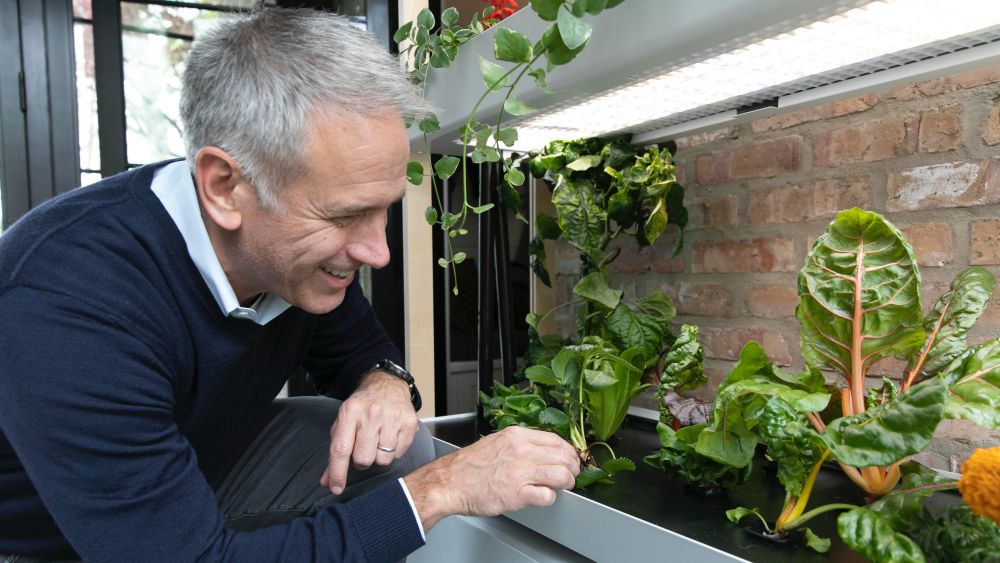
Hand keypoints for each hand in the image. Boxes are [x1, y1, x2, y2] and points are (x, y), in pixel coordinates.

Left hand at [320, 371, 417, 493]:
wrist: (387, 384)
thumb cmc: (363, 406)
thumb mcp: (344, 422)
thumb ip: (335, 452)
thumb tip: (327, 481)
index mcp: (350, 412)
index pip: (341, 449)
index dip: (337, 473)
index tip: (335, 488)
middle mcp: (372, 414)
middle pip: (363, 459)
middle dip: (361, 460)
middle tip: (363, 447)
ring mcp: (392, 418)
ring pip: (382, 460)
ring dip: (378, 456)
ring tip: (378, 440)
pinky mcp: (409, 423)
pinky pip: (398, 455)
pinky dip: (393, 451)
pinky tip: (390, 437)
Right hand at [402, 426, 579, 530]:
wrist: (449, 483)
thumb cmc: (469, 466)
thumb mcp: (496, 442)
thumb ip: (519, 444)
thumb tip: (542, 451)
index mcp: (516, 435)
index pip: (556, 440)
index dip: (568, 452)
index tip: (569, 459)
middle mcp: (521, 450)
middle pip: (564, 456)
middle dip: (573, 468)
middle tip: (571, 475)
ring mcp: (520, 472)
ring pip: (562, 475)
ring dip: (567, 483)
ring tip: (563, 487)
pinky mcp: (517, 493)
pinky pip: (547, 496)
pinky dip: (550, 498)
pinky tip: (543, 497)